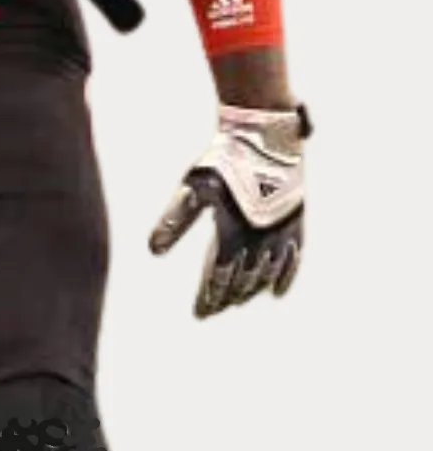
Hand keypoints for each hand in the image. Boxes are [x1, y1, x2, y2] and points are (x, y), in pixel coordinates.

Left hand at [149, 102, 311, 318]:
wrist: (264, 137)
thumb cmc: (222, 161)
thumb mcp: (193, 188)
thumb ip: (175, 220)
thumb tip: (153, 250)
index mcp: (233, 234)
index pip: (218, 277)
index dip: (208, 297)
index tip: (200, 313)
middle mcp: (259, 240)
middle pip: (242, 281)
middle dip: (226, 297)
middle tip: (213, 309)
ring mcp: (281, 233)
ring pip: (266, 274)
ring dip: (251, 290)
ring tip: (237, 300)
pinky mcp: (295, 223)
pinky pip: (293, 260)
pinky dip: (285, 278)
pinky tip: (277, 293)